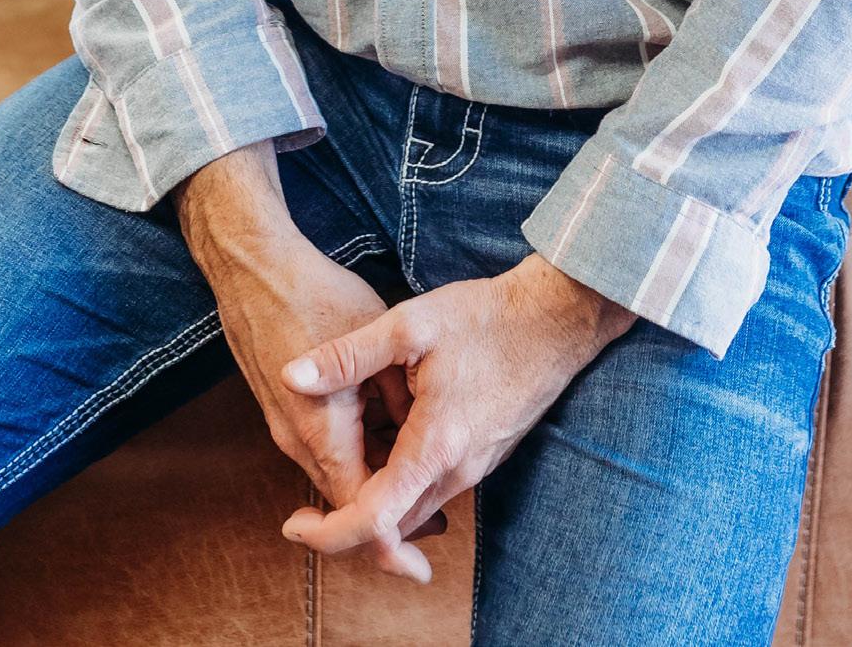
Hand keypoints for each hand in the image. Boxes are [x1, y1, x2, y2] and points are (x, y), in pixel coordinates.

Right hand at [172, 150, 441, 583]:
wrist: (254, 268)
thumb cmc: (317, 295)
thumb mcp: (375, 338)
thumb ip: (398, 393)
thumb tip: (422, 429)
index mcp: (322, 431)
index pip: (361, 507)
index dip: (399, 527)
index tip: (432, 538)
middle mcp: (296, 440)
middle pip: (347, 496)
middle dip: (390, 504)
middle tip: (437, 510)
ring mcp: (282, 425)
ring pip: (333, 472)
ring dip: (372, 474)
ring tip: (417, 465)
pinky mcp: (278, 408)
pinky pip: (319, 447)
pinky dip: (352, 451)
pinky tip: (382, 427)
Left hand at [277, 253, 635, 563]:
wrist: (560, 316)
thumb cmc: (487, 316)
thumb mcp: (411, 325)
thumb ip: (348, 355)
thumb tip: (291, 377)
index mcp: (435, 447)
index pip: (373, 521)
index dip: (326, 534)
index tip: (292, 523)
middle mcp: (458, 471)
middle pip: (392, 527)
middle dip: (345, 526)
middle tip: (303, 504)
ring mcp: (477, 466)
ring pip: (415, 509)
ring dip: (376, 501)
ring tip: (341, 460)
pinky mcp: (486, 454)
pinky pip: (436, 488)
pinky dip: (402, 482)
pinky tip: (385, 438)